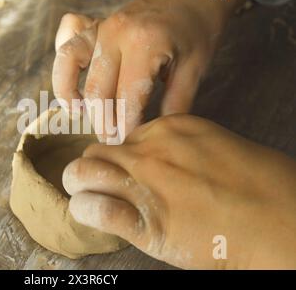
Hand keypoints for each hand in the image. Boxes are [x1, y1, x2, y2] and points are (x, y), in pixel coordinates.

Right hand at [52, 0, 227, 141]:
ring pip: (69, 65)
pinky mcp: (94, 23)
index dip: (127, 128)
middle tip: (112, 142)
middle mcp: (114, 33)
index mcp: (143, 44)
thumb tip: (154, 138)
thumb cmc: (198, 28)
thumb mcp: (195, 69)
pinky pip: (66, 41)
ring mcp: (100, 26)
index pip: (127, 99)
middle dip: (102, 122)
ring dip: (70, 95)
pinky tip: (74, 81)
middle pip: (96, 90)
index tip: (129, 146)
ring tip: (80, 114)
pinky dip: (63, 62)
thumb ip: (175, 106)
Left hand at [63, 114, 295, 268]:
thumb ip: (178, 147)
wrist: (281, 221)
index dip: (116, 155)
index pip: (121, 136)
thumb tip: (155, 156)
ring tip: (83, 193)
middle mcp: (151, 153)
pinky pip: (97, 209)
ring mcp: (146, 187)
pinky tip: (89, 213)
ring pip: (84, 173)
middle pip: (96, 151)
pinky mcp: (148, 224)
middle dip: (89, 166)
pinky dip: (85, 211)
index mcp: (169, 129)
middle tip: (93, 180)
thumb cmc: (258, 184)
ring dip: (78, 184)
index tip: (119, 168)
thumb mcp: (215, 146)